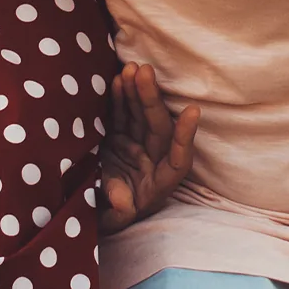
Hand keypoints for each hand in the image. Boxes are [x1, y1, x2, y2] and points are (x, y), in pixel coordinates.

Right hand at [98, 62, 200, 235]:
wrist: (96, 212)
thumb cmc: (109, 219)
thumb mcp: (111, 219)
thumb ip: (118, 210)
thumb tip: (125, 204)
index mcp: (160, 184)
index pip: (180, 159)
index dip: (185, 137)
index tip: (192, 112)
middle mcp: (154, 160)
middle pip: (158, 128)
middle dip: (151, 99)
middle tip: (144, 72)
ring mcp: (137, 146)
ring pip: (140, 116)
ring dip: (135, 92)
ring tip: (130, 68)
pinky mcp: (120, 138)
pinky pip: (123, 115)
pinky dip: (120, 98)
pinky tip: (118, 78)